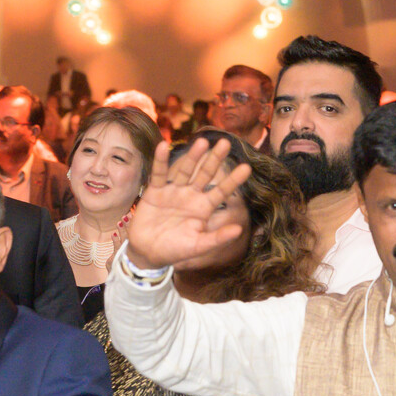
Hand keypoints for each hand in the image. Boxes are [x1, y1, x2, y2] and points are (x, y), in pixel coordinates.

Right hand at [123, 137, 251, 269]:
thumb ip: (217, 238)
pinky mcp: (155, 191)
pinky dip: (160, 161)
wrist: (148, 253)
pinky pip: (158, 174)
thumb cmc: (176, 251)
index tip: (246, 167)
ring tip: (201, 142)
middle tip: (225, 143)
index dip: (233, 180)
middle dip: (214, 160)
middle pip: (205, 174)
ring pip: (184, 170)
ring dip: (192, 157)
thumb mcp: (199, 246)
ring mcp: (173, 192)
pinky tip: (163, 145)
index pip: (222, 191)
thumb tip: (239, 230)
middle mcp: (191, 196)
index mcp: (203, 208)